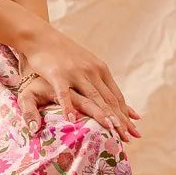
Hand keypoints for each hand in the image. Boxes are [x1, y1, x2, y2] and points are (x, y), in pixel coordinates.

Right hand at [17, 27, 141, 140]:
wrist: (41, 37)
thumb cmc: (62, 53)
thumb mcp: (85, 64)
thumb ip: (96, 80)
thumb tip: (107, 96)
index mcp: (100, 69)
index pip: (116, 96)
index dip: (125, 114)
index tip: (134, 129)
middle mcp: (91, 71)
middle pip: (108, 100)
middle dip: (120, 120)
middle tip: (129, 137)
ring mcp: (75, 73)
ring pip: (92, 97)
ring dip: (103, 115)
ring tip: (111, 131)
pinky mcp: (57, 74)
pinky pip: (64, 94)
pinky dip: (68, 107)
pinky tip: (72, 120)